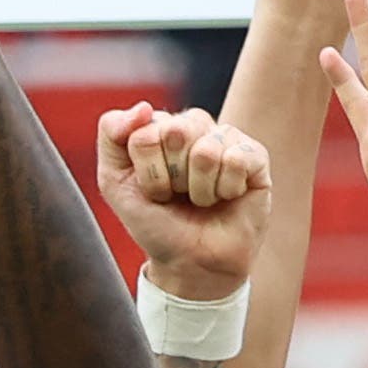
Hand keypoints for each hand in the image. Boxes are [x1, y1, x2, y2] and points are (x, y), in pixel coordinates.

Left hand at [95, 107, 273, 298]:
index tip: (152, 191)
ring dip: (198, 189)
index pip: (144, 133)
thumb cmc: (153, 221)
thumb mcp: (113, 181)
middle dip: (170, 177)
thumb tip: (144, 107)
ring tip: (201, 200)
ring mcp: (227, 139)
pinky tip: (227, 197)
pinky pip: (237, 160)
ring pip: (206, 150)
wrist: (189, 260)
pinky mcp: (256, 156)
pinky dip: (225, 189)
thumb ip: (111, 135)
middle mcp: (194, 127)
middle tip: (176, 195)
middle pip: (176, 132)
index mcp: (159, 128)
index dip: (146, 172)